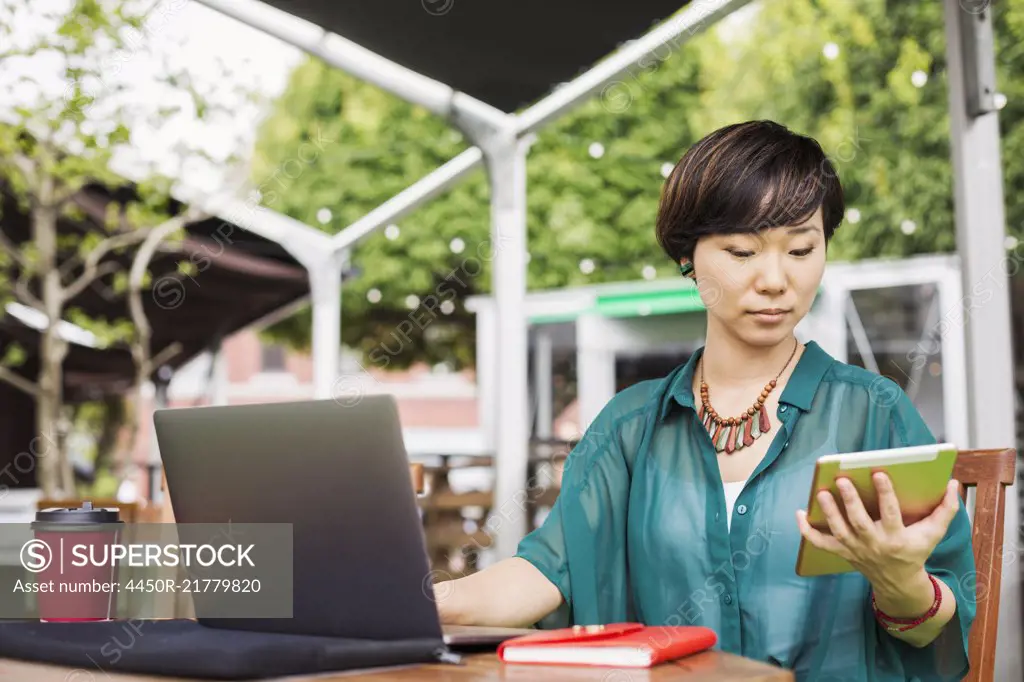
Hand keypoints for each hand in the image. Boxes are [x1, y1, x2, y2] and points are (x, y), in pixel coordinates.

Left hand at [795, 472, 960, 587]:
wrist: (898, 582)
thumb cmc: (915, 550)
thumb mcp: (933, 534)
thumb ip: (946, 509)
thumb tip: (953, 483)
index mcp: (897, 538)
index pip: (891, 514)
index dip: (885, 494)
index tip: (878, 473)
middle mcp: (874, 544)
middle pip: (860, 522)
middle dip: (850, 501)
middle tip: (841, 480)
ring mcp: (856, 550)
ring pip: (839, 531)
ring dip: (829, 512)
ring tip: (821, 492)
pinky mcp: (842, 552)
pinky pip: (821, 544)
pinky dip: (807, 531)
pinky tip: (798, 513)